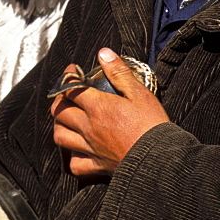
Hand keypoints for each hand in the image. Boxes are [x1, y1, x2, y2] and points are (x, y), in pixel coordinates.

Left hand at [50, 48, 169, 176]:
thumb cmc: (152, 126)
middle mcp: (89, 127)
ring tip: (66, 119)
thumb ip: (119, 73)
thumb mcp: (140, 93)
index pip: (70, 88)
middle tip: (66, 94)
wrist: (160, 160)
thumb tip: (103, 53)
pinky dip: (72, 155)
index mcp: (98, 107)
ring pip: (60, 136)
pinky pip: (75, 164)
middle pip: (59, 111)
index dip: (68, 76)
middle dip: (58, 99)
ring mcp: (90, 147)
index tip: (72, 70)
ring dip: (59, 125)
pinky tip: (78, 149)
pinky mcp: (97, 166)